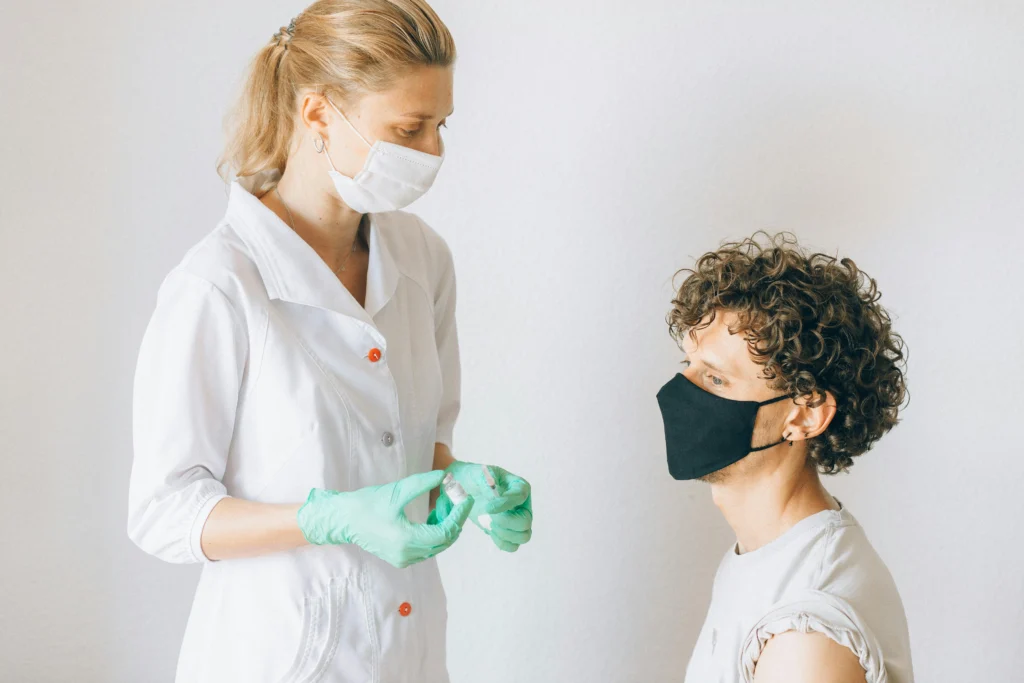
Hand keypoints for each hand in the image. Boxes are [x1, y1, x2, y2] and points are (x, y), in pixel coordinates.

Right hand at [297, 470, 472, 567]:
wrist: (344, 520)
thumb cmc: (367, 504)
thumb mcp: (396, 491)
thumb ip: (422, 484)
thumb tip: (444, 476)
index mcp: (406, 540)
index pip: (445, 532)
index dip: (458, 515)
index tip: (465, 499)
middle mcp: (407, 554)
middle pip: (444, 541)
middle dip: (454, 519)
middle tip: (457, 499)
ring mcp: (404, 559)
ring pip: (437, 545)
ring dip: (446, 526)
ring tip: (446, 505)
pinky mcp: (401, 558)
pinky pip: (426, 547)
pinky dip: (435, 533)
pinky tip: (434, 516)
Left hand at [430, 461, 531, 552]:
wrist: (464, 487)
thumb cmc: (474, 477)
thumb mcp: (480, 474)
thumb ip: (488, 483)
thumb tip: (494, 498)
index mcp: (519, 486)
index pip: (520, 497)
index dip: (505, 504)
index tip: (488, 507)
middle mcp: (522, 505)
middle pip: (525, 522)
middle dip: (506, 523)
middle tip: (490, 517)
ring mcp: (516, 520)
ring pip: (522, 537)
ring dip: (504, 534)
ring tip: (489, 524)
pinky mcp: (507, 531)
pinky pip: (512, 545)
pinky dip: (501, 542)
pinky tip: (490, 531)